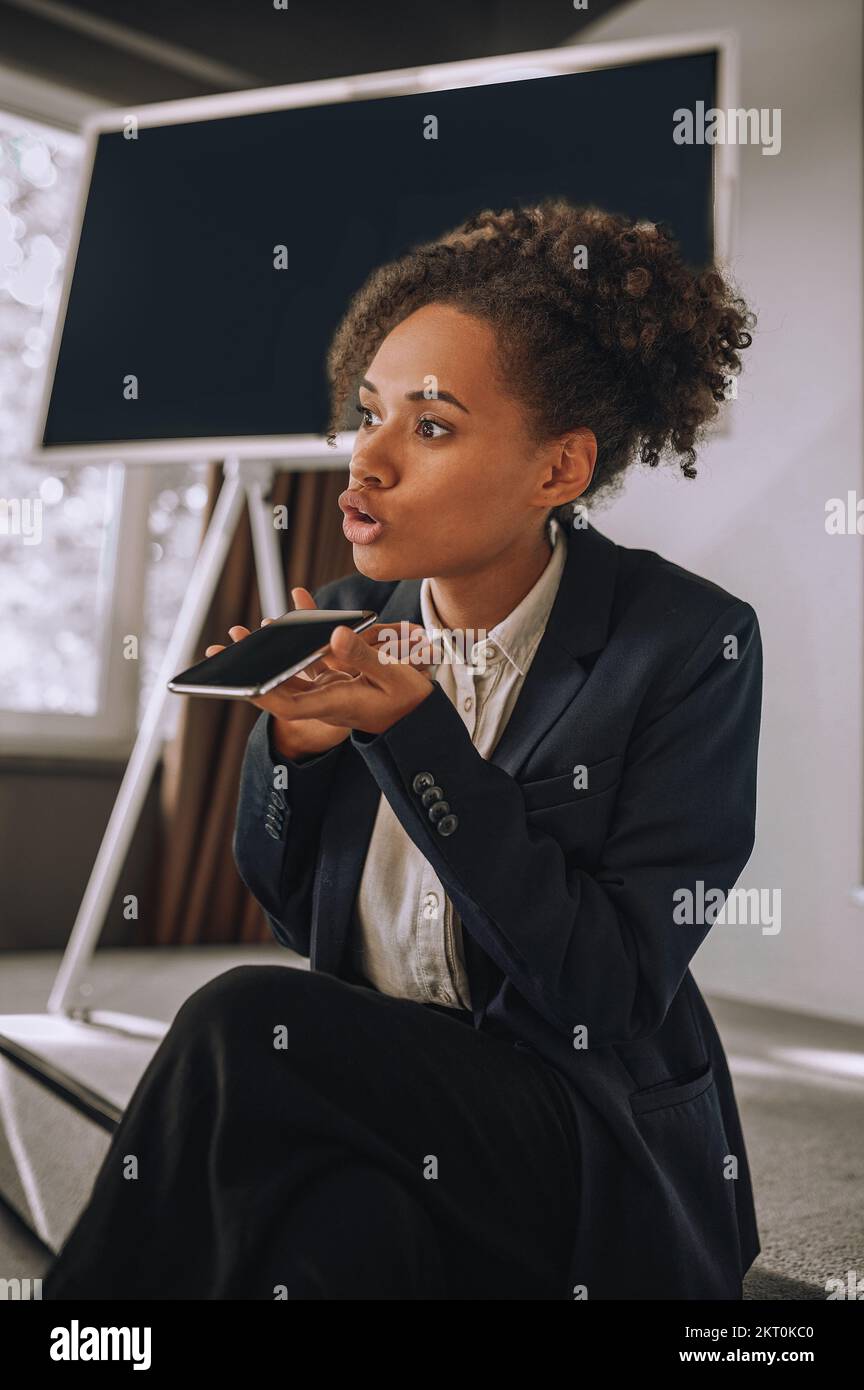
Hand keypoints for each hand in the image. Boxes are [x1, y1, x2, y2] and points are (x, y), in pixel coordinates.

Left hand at [204, 592, 434, 754]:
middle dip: (250, 668)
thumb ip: (365, 656)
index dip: (264, 694)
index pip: (290, 705)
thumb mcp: (393, 676)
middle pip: (278, 687)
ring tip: (245, 628)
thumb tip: (336, 635)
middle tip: (223, 646)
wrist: (420, 715)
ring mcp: (328, 688)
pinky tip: (298, 603)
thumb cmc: (409, 702)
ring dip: (268, 650)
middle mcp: (324, 698)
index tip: (242, 681)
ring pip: (289, 670)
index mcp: (336, 704)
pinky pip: (312, 655)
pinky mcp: (335, 677)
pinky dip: (303, 633)